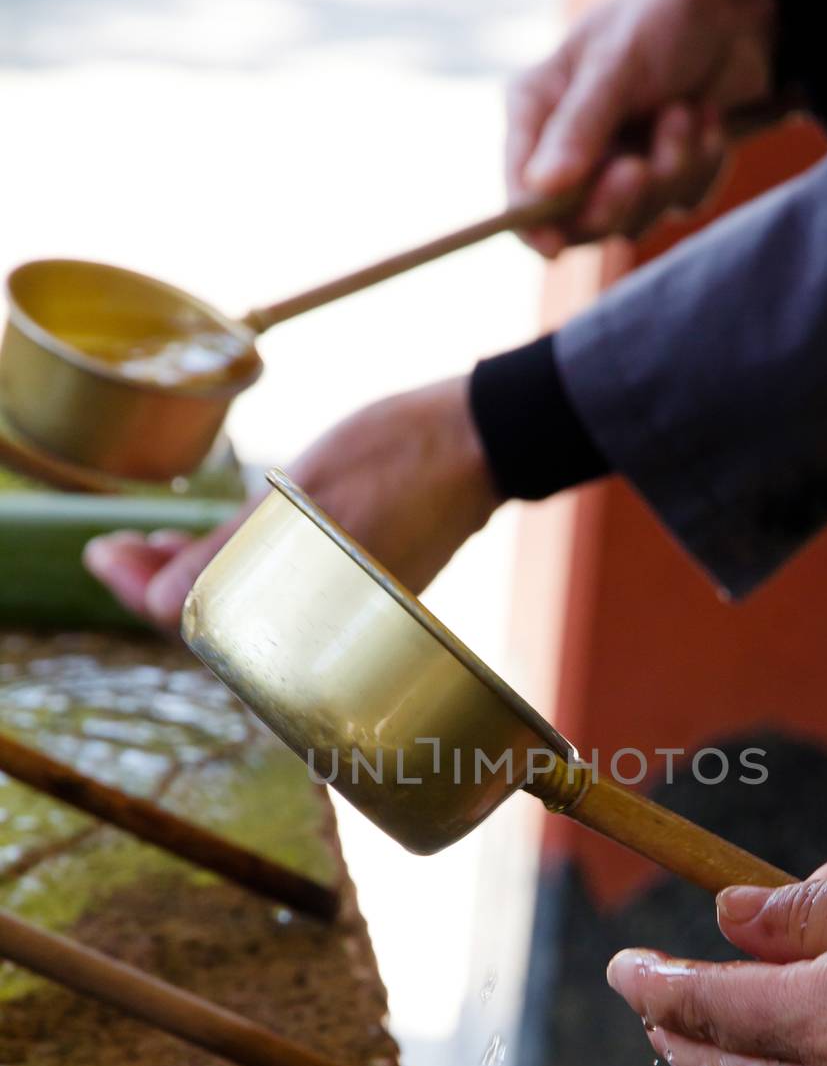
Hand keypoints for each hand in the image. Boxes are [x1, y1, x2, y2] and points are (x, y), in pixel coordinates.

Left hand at [83, 376, 497, 627]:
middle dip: (161, 586)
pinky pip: (280, 595)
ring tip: (151, 545)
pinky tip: (211, 547)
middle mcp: (331, 625)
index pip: (206, 624)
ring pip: (249, 610)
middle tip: (114, 548)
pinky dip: (239, 573)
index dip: (144, 593)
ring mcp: (343, 608)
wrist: (483, 440)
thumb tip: (159, 606)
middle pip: (223, 624)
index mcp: (316, 609)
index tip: (104, 554)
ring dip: (196, 579)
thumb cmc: (399, 457)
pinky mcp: (355, 589)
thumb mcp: (305, 494)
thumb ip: (232, 551)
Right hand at [507, 0, 778, 254]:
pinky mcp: (668, 177)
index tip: (553, 248)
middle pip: (579, 222)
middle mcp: (572, 147)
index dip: (534, 225)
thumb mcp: (616, 63)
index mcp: (537, 112)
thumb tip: (541, 188)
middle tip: (640, 169)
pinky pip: (682, 202)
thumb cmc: (663, 16)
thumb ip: (581, 126)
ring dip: (672, 167)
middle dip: (618, 199)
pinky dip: (702, 163)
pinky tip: (707, 117)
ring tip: (684, 110)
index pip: (521, 191)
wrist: (739, 5)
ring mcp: (620, 166)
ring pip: (639, 216)